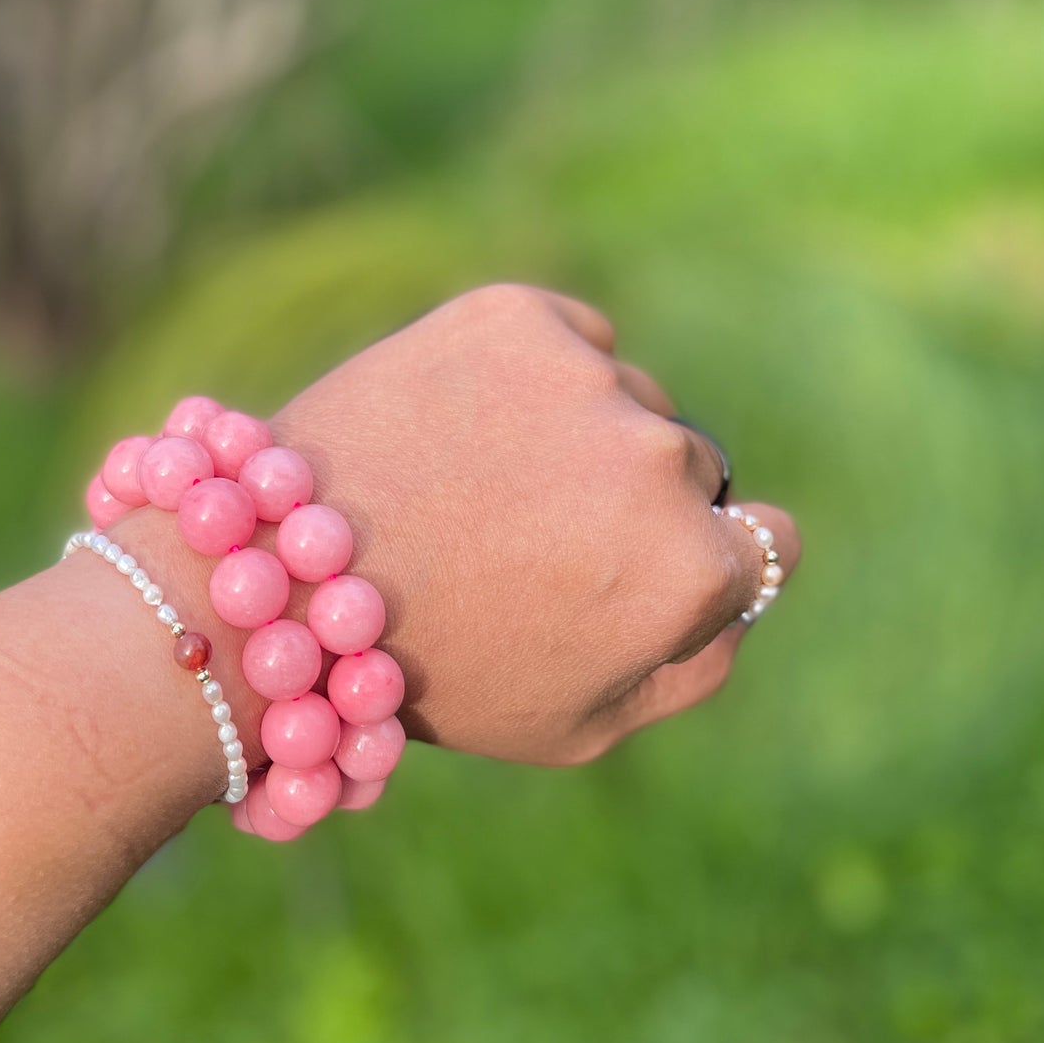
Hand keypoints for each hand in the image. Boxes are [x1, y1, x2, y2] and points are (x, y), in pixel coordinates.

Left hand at [270, 283, 798, 765]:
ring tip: (482, 488)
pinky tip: (473, 430)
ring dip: (583, 435)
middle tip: (532, 539)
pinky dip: (541, 375)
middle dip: (634, 503)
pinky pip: (574, 339)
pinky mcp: (516, 317)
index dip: (703, 562)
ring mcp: (586, 376)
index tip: (633, 569)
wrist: (278, 581)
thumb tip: (743, 596)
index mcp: (692, 567)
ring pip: (628, 399)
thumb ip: (693, 667)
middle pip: (694, 469)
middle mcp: (659, 458)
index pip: (765, 541)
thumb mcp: (581, 725)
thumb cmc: (432, 672)